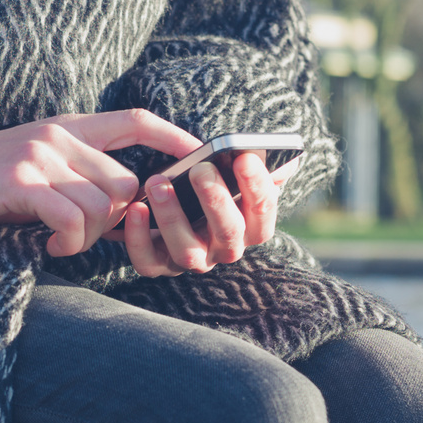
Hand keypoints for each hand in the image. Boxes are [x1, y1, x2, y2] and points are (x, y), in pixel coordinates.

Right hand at [0, 110, 201, 257]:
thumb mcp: (33, 168)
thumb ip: (74, 177)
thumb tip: (121, 208)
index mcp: (66, 128)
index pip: (135, 121)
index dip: (174, 137)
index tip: (200, 155)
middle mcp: (58, 136)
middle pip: (127, 182)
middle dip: (118, 220)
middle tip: (86, 238)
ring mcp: (40, 157)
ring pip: (103, 205)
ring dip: (90, 237)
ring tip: (59, 243)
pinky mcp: (20, 183)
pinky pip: (71, 219)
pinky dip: (68, 242)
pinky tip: (48, 247)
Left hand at [117, 150, 287, 277]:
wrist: (171, 199)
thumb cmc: (211, 181)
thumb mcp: (238, 172)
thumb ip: (263, 166)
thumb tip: (286, 161)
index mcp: (249, 226)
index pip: (263, 215)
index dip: (258, 189)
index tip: (244, 158)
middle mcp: (224, 249)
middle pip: (228, 233)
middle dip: (216, 200)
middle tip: (200, 169)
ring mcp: (191, 260)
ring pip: (187, 250)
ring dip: (173, 216)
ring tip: (158, 182)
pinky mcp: (157, 265)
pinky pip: (148, 261)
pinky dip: (139, 237)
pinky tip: (136, 207)